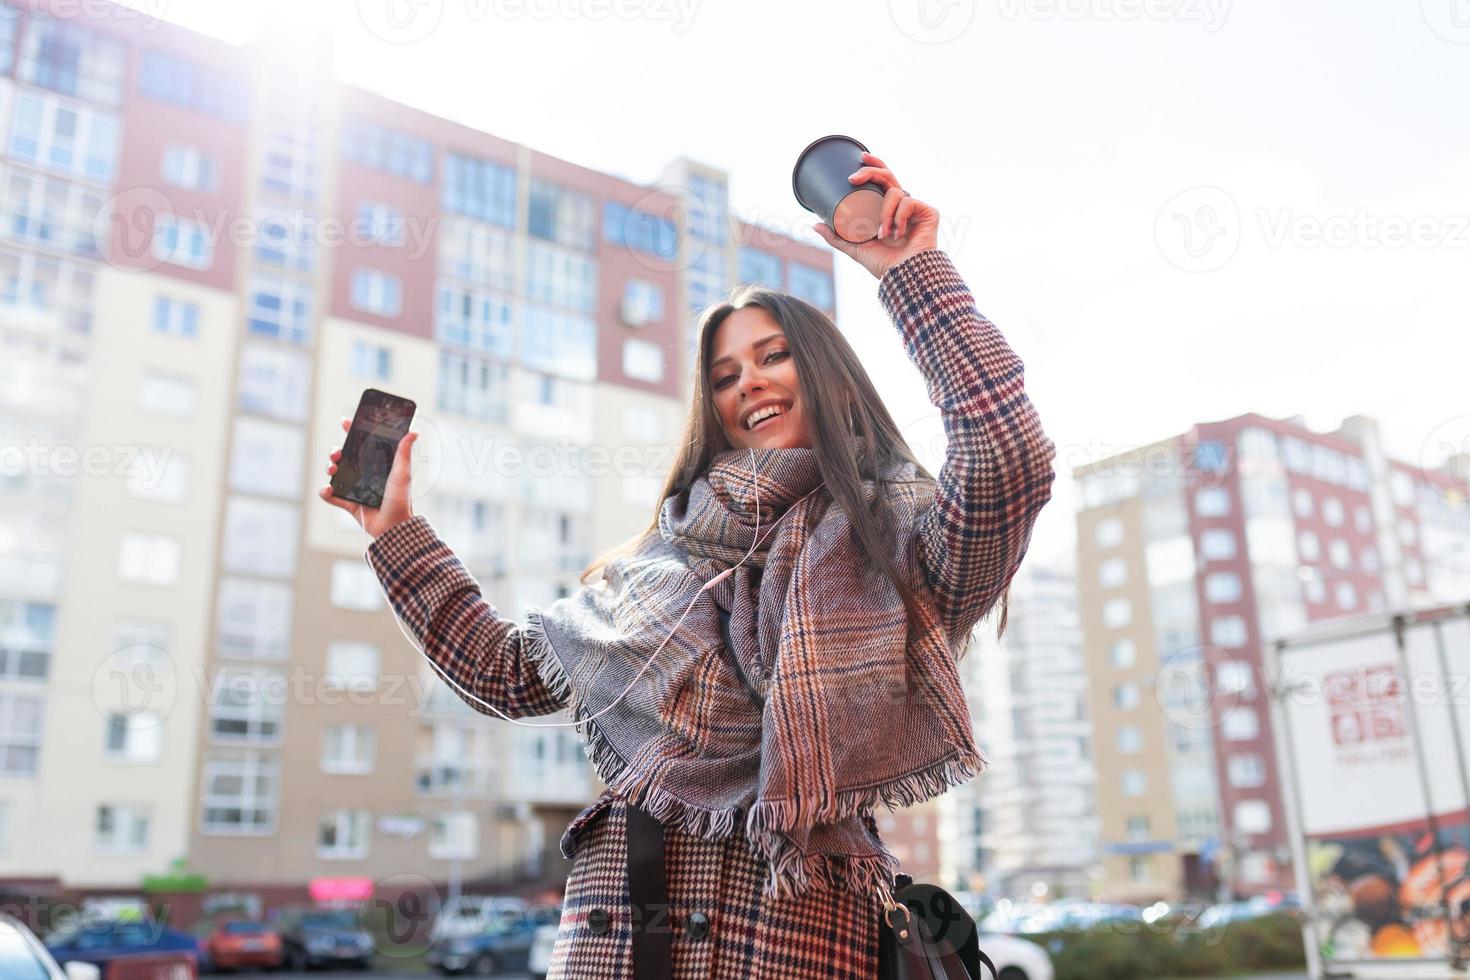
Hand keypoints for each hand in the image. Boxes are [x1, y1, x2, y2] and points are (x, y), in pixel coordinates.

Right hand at [318, 417, 419, 538]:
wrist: (394, 526)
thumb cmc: (401, 498)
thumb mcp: (402, 473)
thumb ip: (404, 452)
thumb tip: (413, 432)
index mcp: (377, 464)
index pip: (363, 444)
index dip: (353, 432)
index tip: (345, 422)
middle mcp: (365, 474)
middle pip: (345, 457)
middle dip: (336, 452)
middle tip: (336, 453)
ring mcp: (355, 488)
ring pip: (336, 473)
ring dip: (330, 468)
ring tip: (333, 469)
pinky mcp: (348, 503)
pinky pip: (332, 496)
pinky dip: (326, 492)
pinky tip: (328, 489)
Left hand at [811, 152, 939, 279]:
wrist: (903, 277)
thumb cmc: (883, 265)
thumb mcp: (854, 247)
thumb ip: (836, 236)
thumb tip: (814, 224)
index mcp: (889, 210)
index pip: (883, 181)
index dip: (874, 166)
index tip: (860, 158)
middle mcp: (903, 206)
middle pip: (888, 177)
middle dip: (871, 171)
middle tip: (853, 178)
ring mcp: (916, 209)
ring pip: (894, 192)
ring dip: (883, 213)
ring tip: (883, 234)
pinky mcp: (929, 212)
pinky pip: (908, 202)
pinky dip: (898, 217)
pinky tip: (898, 234)